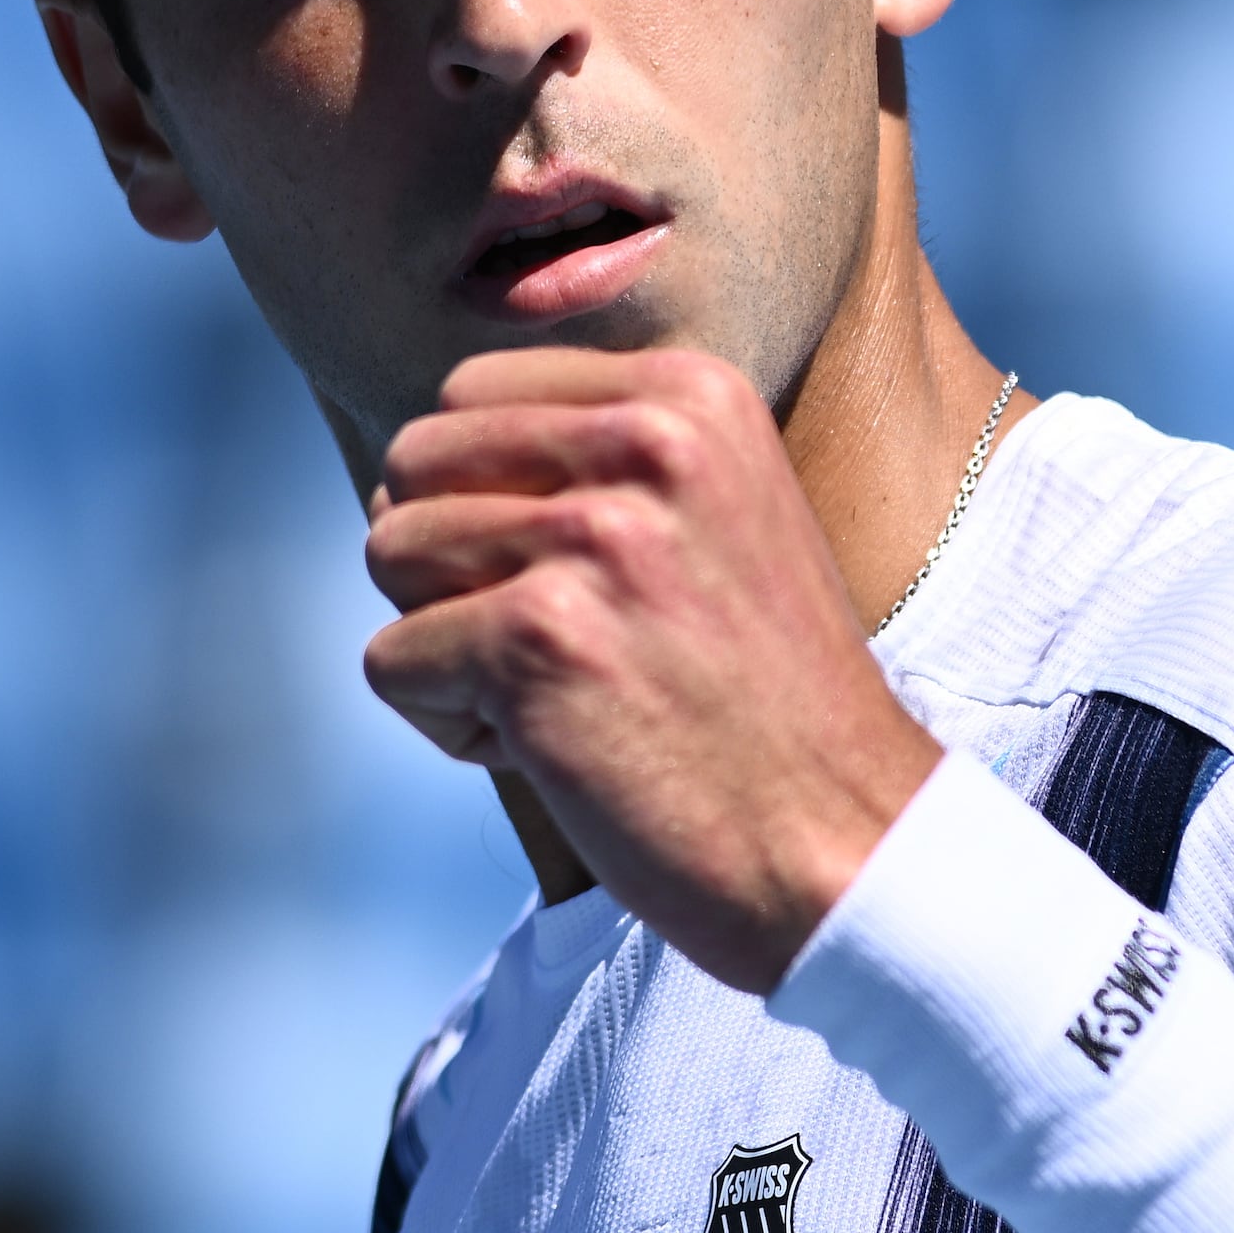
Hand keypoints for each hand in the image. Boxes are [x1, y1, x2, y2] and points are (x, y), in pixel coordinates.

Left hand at [363, 348, 942, 991]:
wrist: (845, 841)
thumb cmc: (767, 704)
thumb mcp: (722, 516)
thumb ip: (600, 458)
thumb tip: (414, 454)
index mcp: (691, 395)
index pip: (471, 391)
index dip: (481, 493)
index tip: (571, 575)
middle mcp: (646, 442)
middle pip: (416, 461)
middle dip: (443, 560)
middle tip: (545, 642)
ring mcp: (592, 537)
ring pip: (388, 552)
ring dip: (445, 643)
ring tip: (556, 693)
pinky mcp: (539, 638)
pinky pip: (392, 659)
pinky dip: (451, 724)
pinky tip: (553, 751)